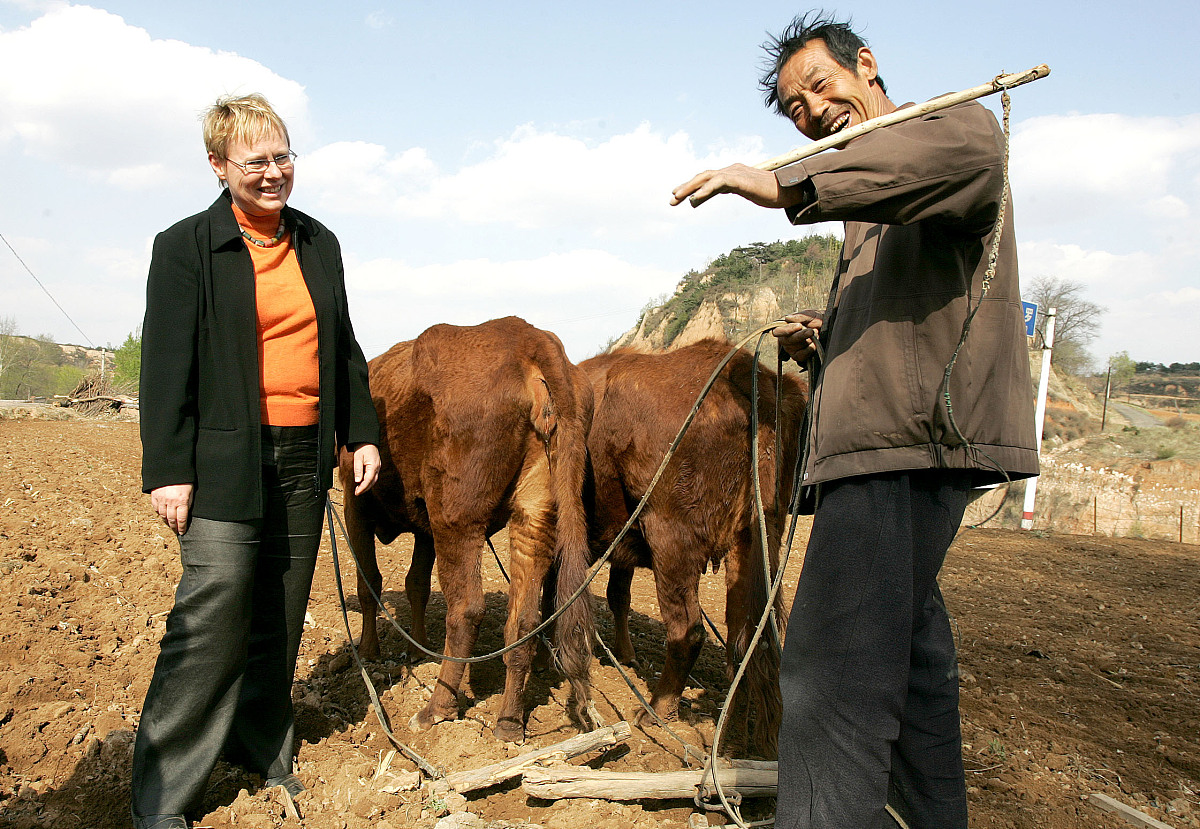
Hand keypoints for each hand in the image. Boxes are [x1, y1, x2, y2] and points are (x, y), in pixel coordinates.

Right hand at [151, 483, 193, 534]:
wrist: (171, 468)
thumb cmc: (184, 479)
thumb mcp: (191, 491)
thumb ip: (188, 502)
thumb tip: (187, 514)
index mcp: (182, 501)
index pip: (182, 519)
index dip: (182, 527)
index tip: (182, 532)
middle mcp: (171, 502)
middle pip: (171, 519)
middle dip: (174, 527)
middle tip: (176, 531)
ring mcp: (161, 499)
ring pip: (163, 515)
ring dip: (166, 522)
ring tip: (170, 525)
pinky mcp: (154, 496)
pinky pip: (156, 508)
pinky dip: (159, 513)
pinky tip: (162, 515)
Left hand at [348, 443, 380, 494]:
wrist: (368, 440)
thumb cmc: (363, 447)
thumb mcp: (358, 458)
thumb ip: (358, 470)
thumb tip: (358, 481)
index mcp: (373, 466)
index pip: (368, 480)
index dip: (363, 488)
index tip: (357, 493)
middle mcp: (377, 467)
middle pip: (372, 482)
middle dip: (365, 488)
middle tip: (357, 493)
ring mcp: (378, 467)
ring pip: (374, 479)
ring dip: (367, 485)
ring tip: (359, 489)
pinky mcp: (376, 466)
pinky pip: (374, 476)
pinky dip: (369, 481)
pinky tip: (364, 482)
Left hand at [670, 163, 803, 208]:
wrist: (790, 190)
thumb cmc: (771, 192)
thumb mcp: (747, 192)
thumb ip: (731, 190)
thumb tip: (721, 193)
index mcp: (733, 173)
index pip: (708, 178)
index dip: (692, 186)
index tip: (678, 195)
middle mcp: (732, 170)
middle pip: (703, 176)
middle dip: (686, 187)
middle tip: (671, 199)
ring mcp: (736, 173)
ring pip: (707, 178)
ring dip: (690, 188)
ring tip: (677, 198)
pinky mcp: (741, 179)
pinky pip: (719, 183)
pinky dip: (705, 191)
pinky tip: (695, 200)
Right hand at [773, 311, 824, 361]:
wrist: (826, 327)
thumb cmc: (815, 320)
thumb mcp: (809, 315)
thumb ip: (799, 316)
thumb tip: (787, 318)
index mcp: (784, 327)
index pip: (778, 331)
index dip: (786, 330)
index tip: (799, 326)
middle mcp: (785, 339)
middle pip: (786, 340)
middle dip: (800, 336)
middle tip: (811, 331)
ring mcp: (790, 348)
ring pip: (793, 348)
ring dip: (806, 341)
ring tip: (814, 335)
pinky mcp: (797, 356)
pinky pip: (799, 356)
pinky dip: (808, 350)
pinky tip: (814, 345)